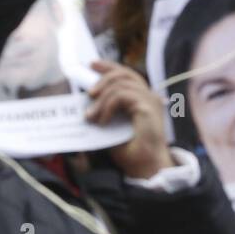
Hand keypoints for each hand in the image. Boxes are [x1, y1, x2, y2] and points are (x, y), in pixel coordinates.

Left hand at [86, 60, 173, 178]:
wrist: (145, 168)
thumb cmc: (131, 152)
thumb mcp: (111, 129)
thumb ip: (103, 113)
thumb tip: (85, 105)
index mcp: (142, 100)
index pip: (127, 75)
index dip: (109, 67)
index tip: (92, 65)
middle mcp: (148, 97)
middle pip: (125, 73)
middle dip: (104, 75)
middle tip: (89, 91)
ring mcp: (149, 100)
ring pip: (120, 83)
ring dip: (101, 99)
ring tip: (91, 116)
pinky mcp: (147, 106)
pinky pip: (121, 96)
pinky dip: (107, 106)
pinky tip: (102, 121)